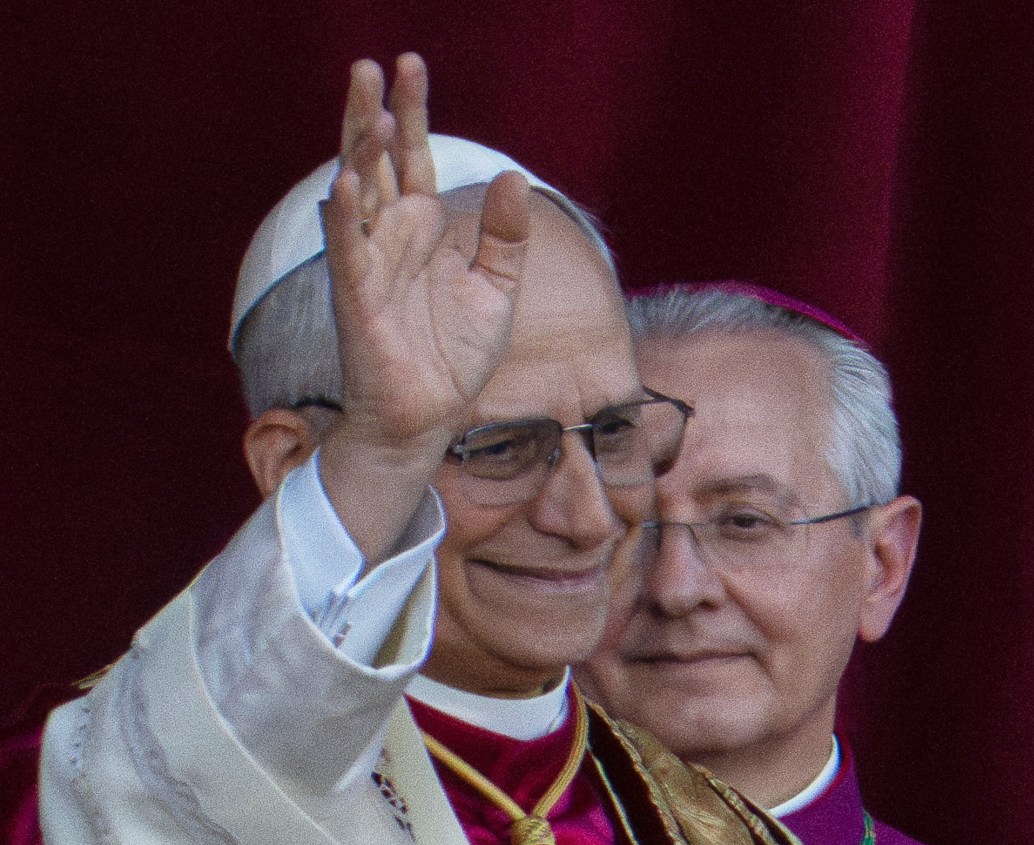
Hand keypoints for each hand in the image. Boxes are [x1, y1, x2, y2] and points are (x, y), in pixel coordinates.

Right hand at [317, 54, 530, 558]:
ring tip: (367, 105)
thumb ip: (506, 236)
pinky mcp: (359, 300)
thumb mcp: (496, 290)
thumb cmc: (454, 356)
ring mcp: (370, 265)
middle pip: (375, 161)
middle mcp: (390, 238)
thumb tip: (515, 178)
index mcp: (420, 230)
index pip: (412, 157)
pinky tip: (346, 182)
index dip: (411, 112)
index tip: (410, 63)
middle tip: (370, 63)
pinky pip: (348, 252)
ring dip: (358, 150)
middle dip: (372, 113)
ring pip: (357, 194)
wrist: (431, 418)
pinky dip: (345, 217)